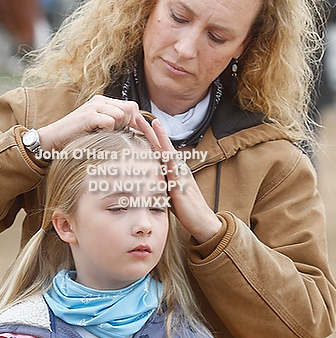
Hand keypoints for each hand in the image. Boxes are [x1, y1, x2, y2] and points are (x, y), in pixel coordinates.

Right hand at [37, 95, 140, 151]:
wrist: (53, 140)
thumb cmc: (77, 138)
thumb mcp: (99, 129)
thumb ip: (115, 124)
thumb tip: (136, 129)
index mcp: (103, 102)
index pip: (132, 106)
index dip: (132, 121)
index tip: (125, 132)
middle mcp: (99, 101)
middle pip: (129, 109)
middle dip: (126, 125)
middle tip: (113, 134)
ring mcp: (93, 106)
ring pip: (121, 115)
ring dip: (116, 129)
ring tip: (103, 135)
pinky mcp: (88, 115)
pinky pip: (110, 121)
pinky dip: (107, 132)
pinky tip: (96, 135)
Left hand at [136, 115, 221, 243]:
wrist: (203, 222)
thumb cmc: (185, 209)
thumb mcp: (168, 193)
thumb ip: (158, 183)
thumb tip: (143, 180)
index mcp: (173, 170)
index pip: (158, 150)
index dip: (147, 137)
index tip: (134, 125)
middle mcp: (177, 168)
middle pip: (161, 145)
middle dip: (149, 130)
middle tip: (136, 115)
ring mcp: (180, 175)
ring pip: (168, 151)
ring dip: (158, 136)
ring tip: (149, 122)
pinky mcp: (181, 185)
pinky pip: (173, 168)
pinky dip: (167, 157)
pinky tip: (161, 148)